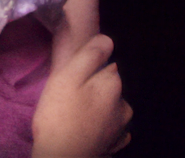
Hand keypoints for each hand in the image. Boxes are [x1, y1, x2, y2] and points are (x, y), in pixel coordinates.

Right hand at [32, 32, 131, 156]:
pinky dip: (103, 125)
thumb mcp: (68, 76)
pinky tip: (89, 127)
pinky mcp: (115, 144)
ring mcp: (121, 127)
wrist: (64, 157)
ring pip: (112, 106)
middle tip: (70, 94)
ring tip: (77, 112)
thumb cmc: (60, 115)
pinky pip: (113, 127)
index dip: (89, 67)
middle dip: (94, 85)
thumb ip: (89, 55)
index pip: (106, 63)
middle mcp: (124, 104)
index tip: (73, 74)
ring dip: (100, 105)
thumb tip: (107, 39)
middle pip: (109, 85)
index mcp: (113, 83)